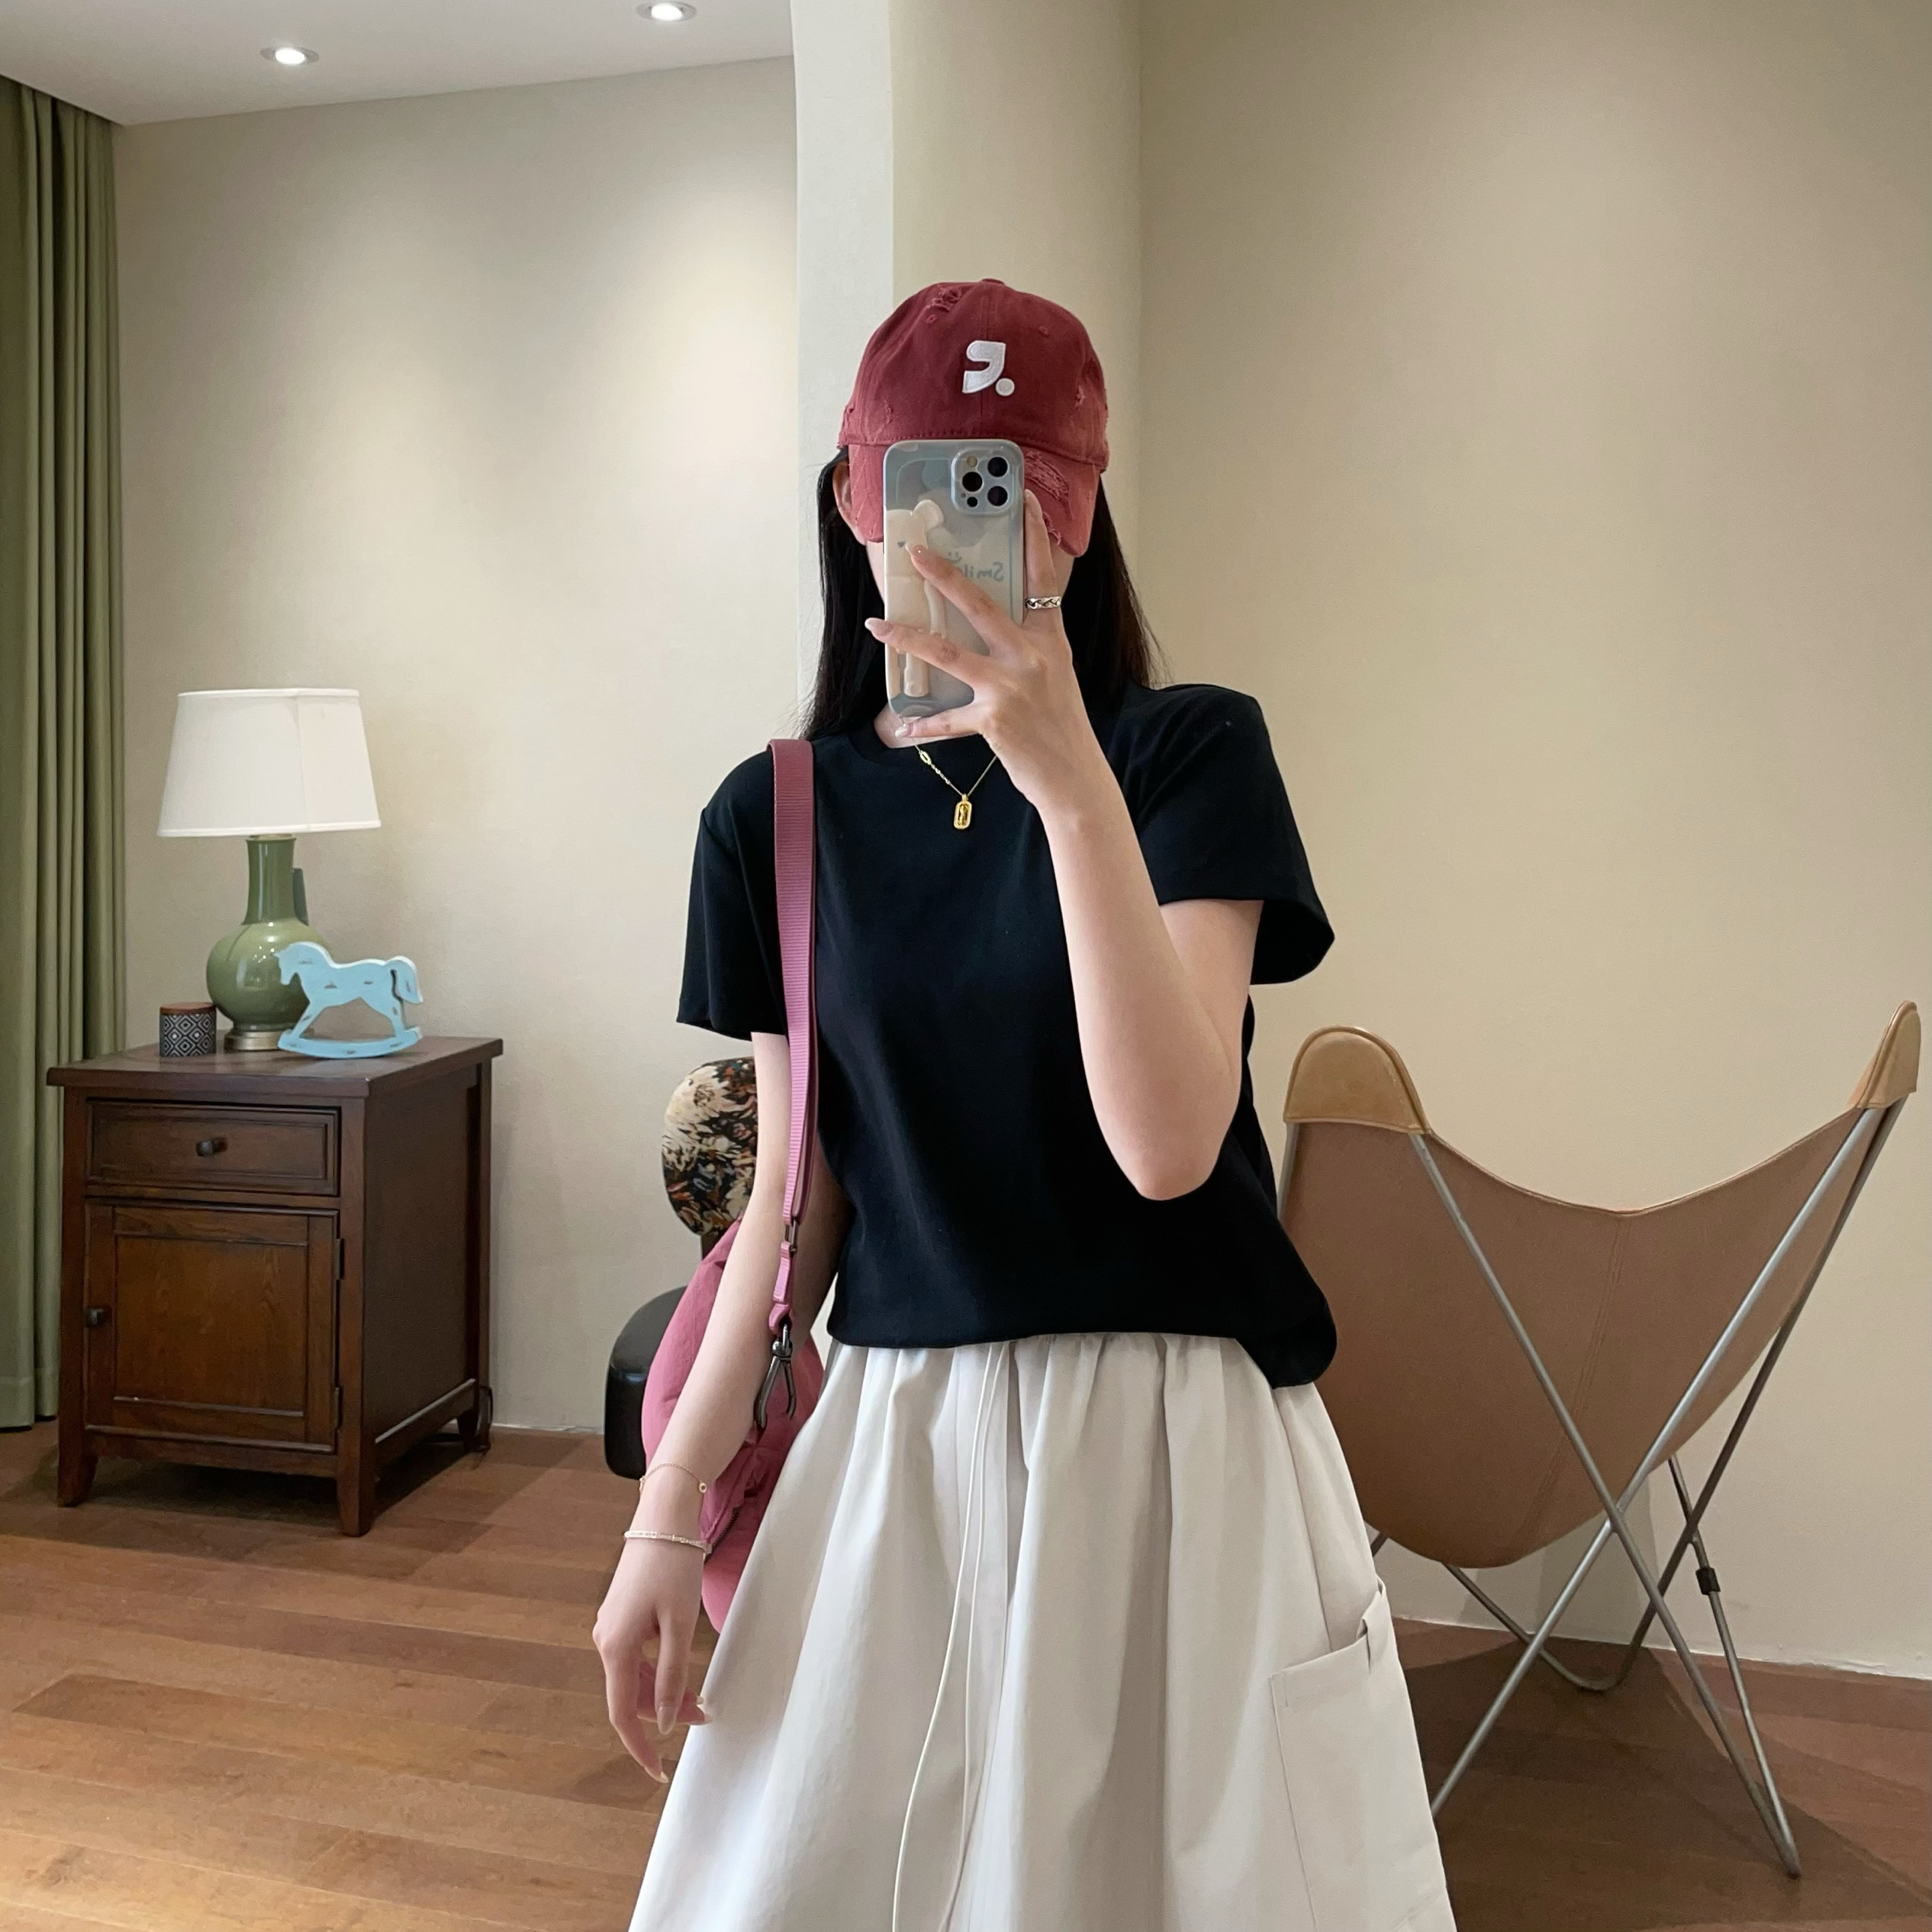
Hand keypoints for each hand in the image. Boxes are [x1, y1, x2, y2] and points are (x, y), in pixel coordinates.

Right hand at [592, 1492, 709, 1780]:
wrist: (663, 1519)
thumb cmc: (673, 1566)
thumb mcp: (680, 1625)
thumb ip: (673, 1676)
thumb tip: (666, 1722)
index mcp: (615, 1646)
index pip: (623, 1713)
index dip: (639, 1747)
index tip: (657, 1772)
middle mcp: (605, 1640)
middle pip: (631, 1696)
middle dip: (665, 1714)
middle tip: (705, 1715)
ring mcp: (611, 1628)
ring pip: (635, 1678)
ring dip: (664, 1693)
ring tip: (700, 1698)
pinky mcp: (621, 1616)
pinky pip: (636, 1658)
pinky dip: (658, 1672)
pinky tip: (681, 1672)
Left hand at [864, 490, 1115, 823]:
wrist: (1075, 778)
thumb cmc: (1062, 729)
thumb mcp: (1056, 677)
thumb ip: (1029, 650)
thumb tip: (995, 633)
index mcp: (1051, 641)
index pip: (1041, 579)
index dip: (1034, 538)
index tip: (1024, 501)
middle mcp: (1032, 657)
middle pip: (980, 605)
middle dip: (943, 576)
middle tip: (915, 553)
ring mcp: (1012, 687)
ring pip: (947, 653)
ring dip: (907, 637)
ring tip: (878, 625)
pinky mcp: (994, 720)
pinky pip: (947, 719)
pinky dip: (924, 725)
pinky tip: (903, 728)